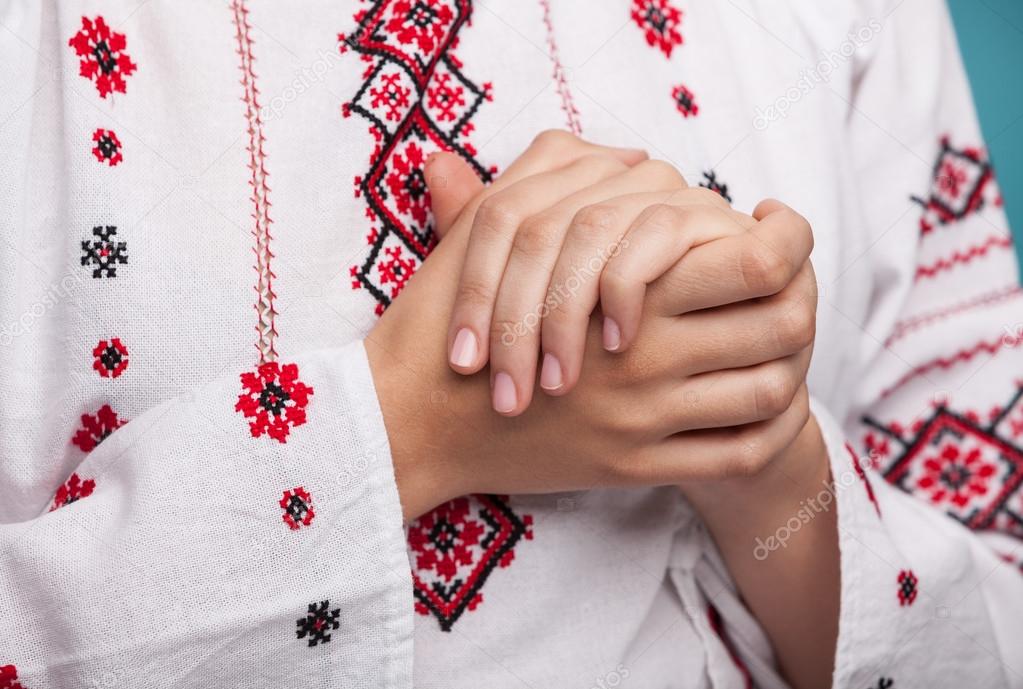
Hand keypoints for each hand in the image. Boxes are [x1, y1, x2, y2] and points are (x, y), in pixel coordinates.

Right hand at [364, 132, 815, 520]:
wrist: (410, 419)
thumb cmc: (442, 317)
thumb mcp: (489, 227)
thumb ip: (557, 176)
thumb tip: (636, 156)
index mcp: (625, 285)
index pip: (758, 258)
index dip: (789, 237)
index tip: (773, 226)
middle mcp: (649, 355)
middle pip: (783, 325)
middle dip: (805, 301)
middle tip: (789, 290)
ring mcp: (644, 419)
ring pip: (769, 393)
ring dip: (791, 368)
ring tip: (777, 348)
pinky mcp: (633, 468)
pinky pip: (735, 456)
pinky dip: (765, 434)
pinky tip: (754, 408)